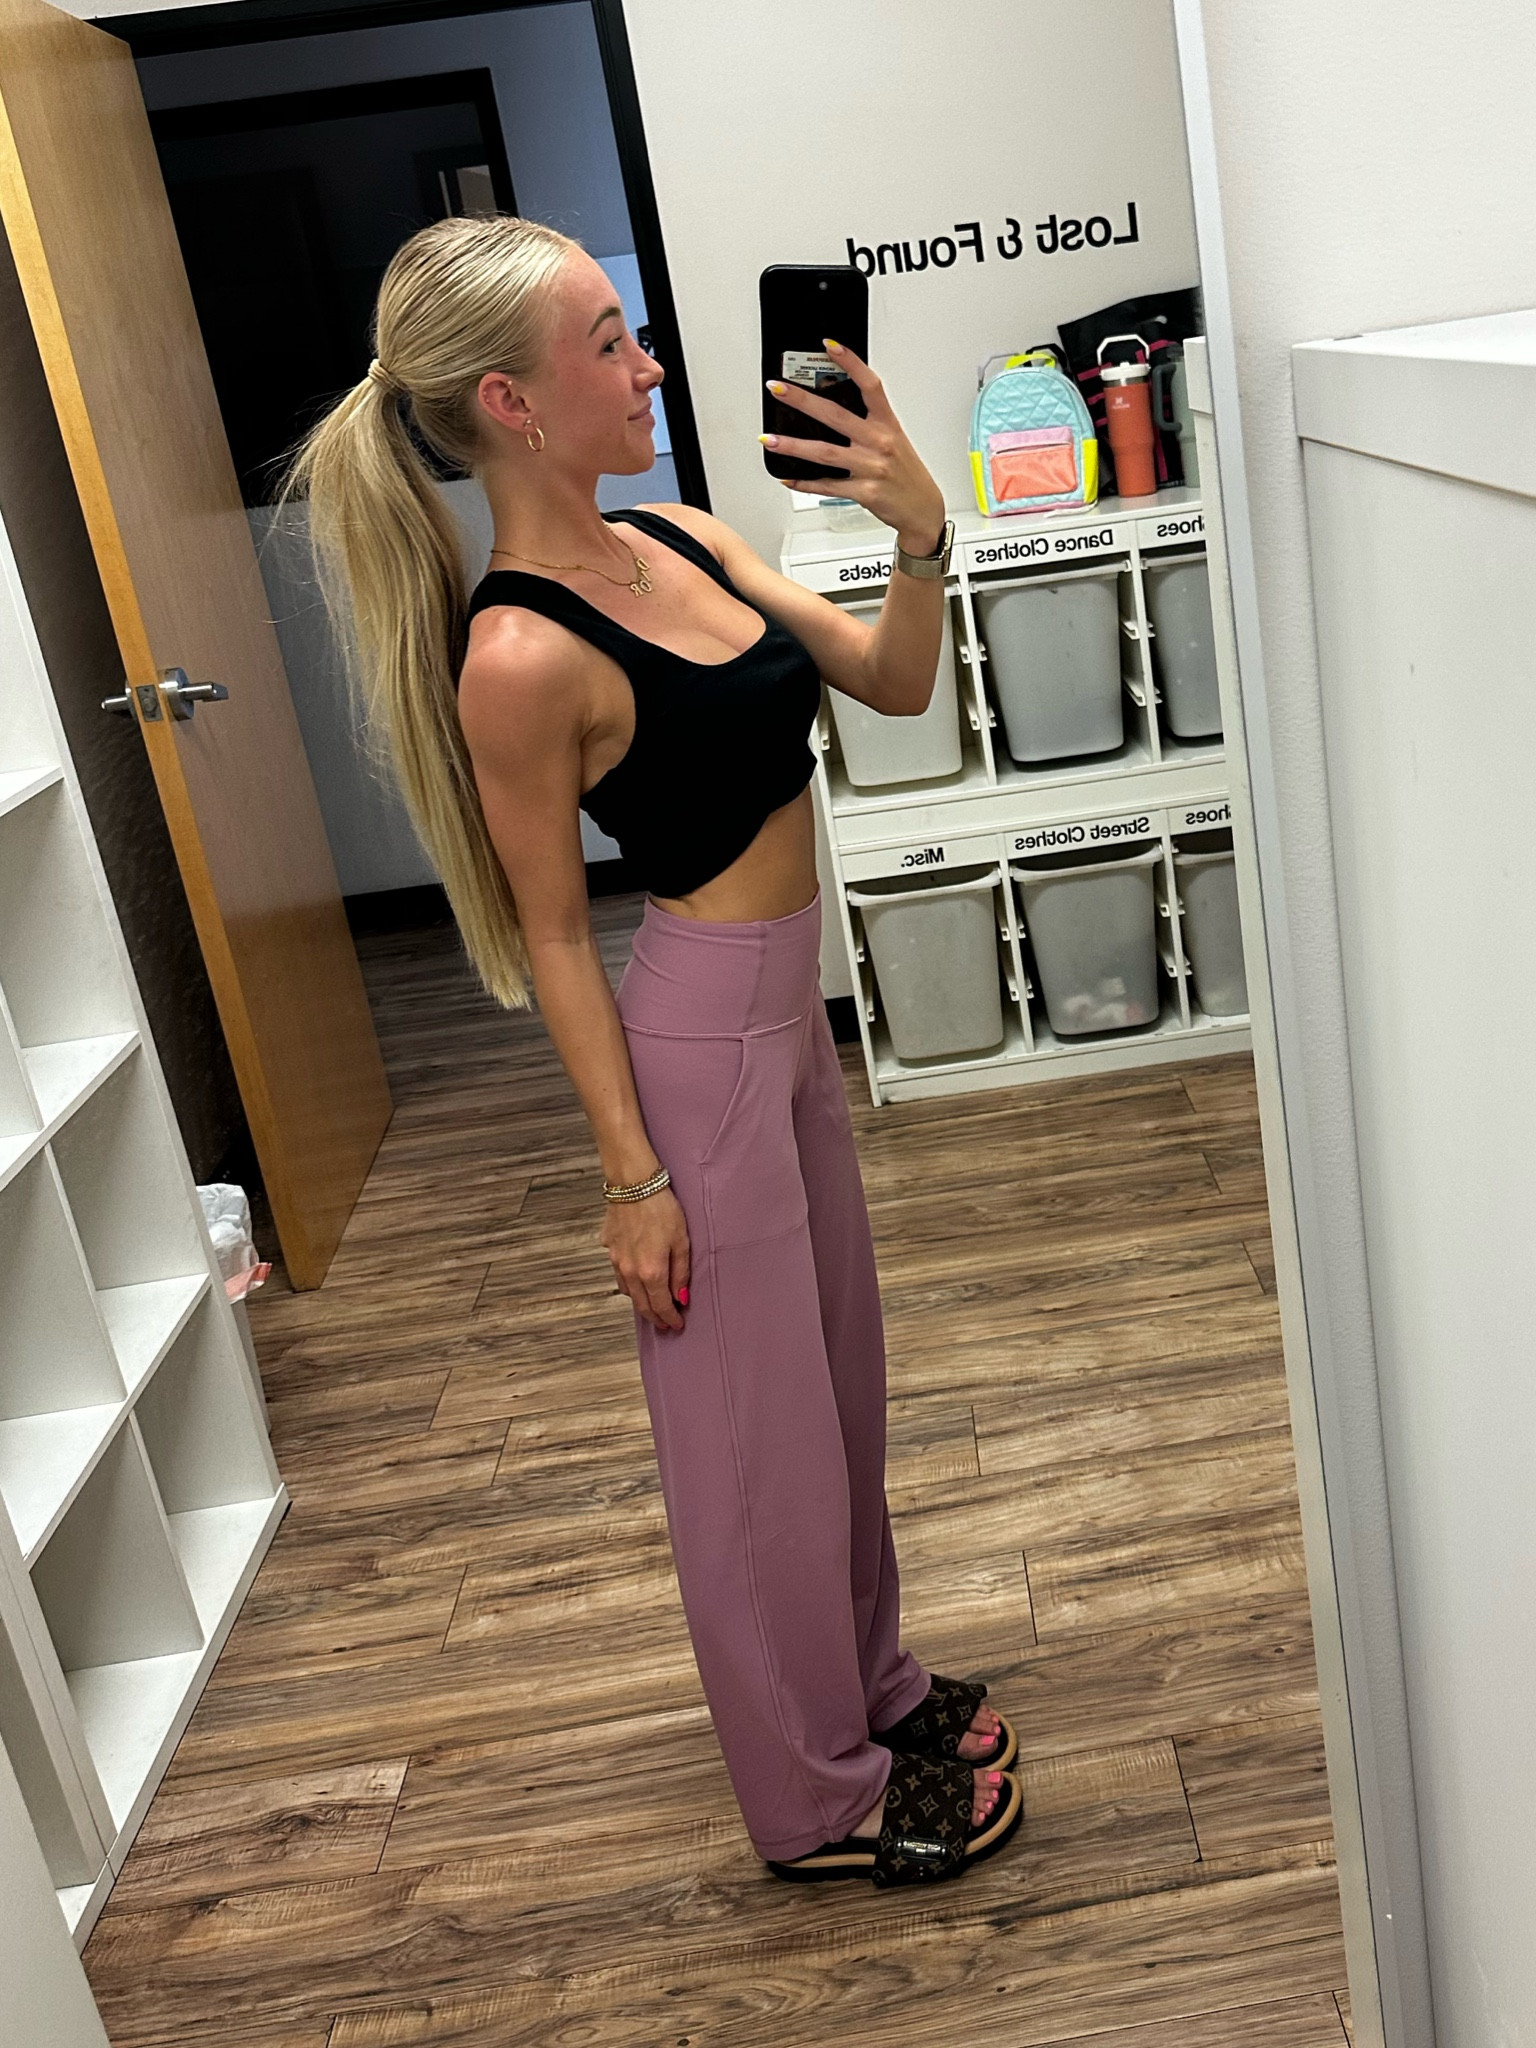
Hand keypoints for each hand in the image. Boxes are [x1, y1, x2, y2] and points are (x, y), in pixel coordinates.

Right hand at [601, 1185, 690, 1332]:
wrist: (634, 1184)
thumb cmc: (662, 1209)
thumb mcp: (682, 1241)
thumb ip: (681, 1273)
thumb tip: (681, 1297)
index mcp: (651, 1272)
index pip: (661, 1306)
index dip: (670, 1319)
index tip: (677, 1325)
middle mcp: (630, 1271)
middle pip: (642, 1305)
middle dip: (655, 1317)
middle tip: (665, 1324)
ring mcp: (616, 1260)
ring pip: (628, 1291)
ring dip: (641, 1302)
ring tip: (651, 1305)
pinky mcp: (609, 1247)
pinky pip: (619, 1272)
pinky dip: (629, 1282)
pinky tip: (636, 1278)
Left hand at [762, 341, 944, 552]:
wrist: (922, 509)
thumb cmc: (906, 473)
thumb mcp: (894, 439)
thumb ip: (868, 422)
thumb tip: (832, 407)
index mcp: (887, 424)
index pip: (869, 385)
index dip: (850, 363)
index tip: (829, 346)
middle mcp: (879, 442)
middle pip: (835, 415)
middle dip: (802, 400)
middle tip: (777, 389)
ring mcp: (870, 468)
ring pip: (824, 452)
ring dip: (793, 445)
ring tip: (769, 439)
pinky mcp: (863, 492)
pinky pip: (827, 486)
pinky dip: (805, 482)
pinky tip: (788, 478)